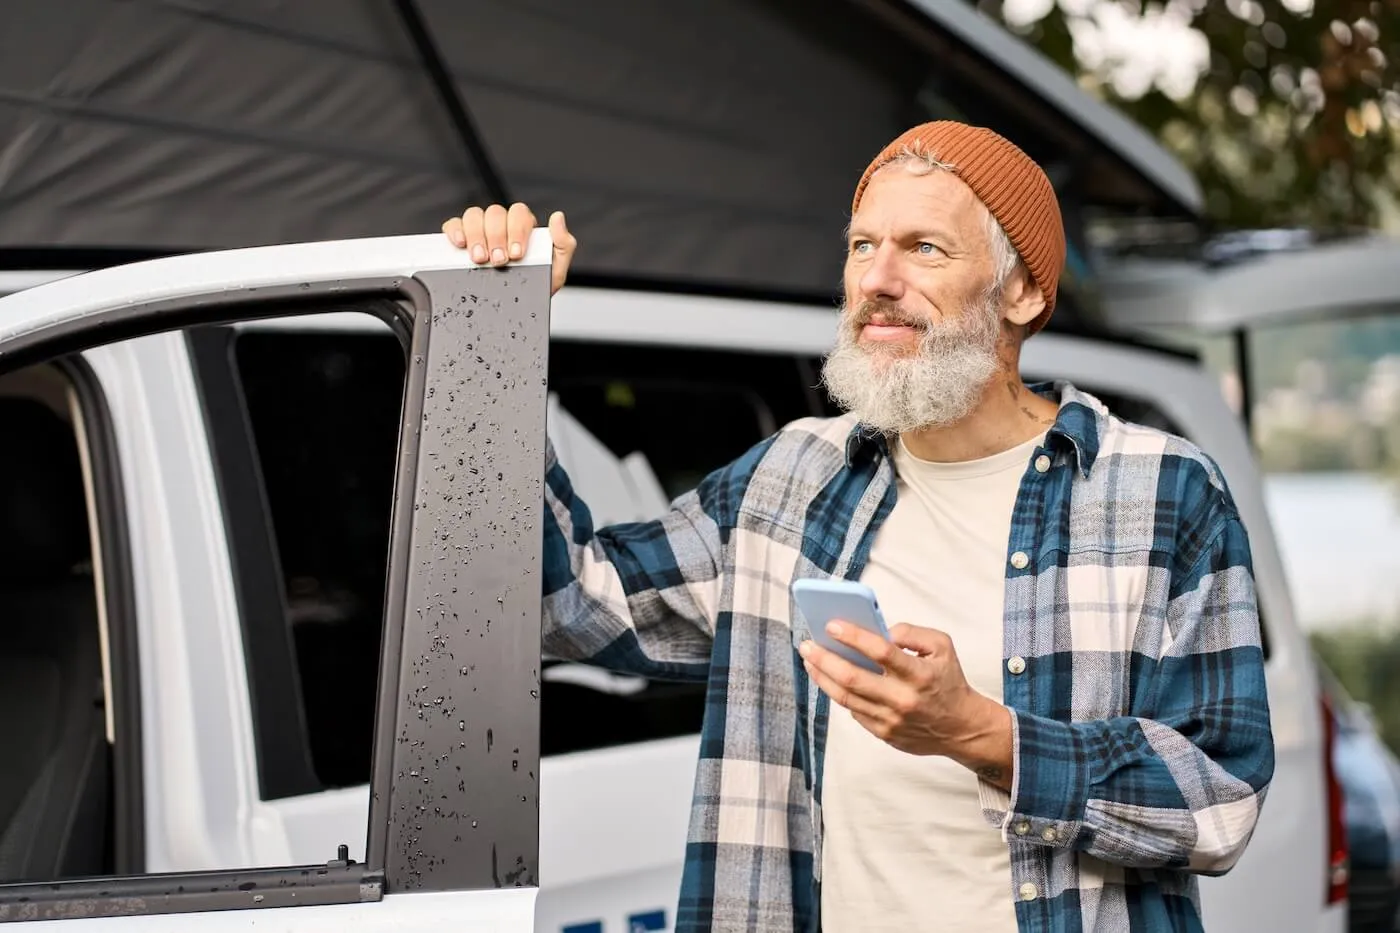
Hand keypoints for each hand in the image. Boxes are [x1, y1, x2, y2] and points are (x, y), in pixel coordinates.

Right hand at [442, 203, 576, 296]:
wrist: (515, 312)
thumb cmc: (534, 287)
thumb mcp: (555, 271)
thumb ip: (563, 245)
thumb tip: (558, 218)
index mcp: (523, 228)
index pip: (519, 214)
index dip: (516, 230)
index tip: (516, 254)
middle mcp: (501, 225)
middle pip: (495, 213)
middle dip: (496, 237)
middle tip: (498, 260)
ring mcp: (480, 230)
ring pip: (474, 215)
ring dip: (476, 236)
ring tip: (480, 259)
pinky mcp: (461, 239)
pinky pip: (454, 224)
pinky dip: (455, 230)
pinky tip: (460, 244)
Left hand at [798, 621, 1013, 786]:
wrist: (961, 727)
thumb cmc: (948, 681)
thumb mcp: (942, 646)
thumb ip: (912, 633)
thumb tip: (880, 631)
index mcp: (919, 674)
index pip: (881, 652)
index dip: (853, 637)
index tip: (831, 624)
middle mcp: (903, 699)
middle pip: (853, 678)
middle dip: (825, 659)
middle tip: (807, 644)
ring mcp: (891, 720)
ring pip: (846, 697)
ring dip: (823, 676)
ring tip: (810, 660)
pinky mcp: (883, 734)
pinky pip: (854, 712)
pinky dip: (838, 693)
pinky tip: (828, 679)